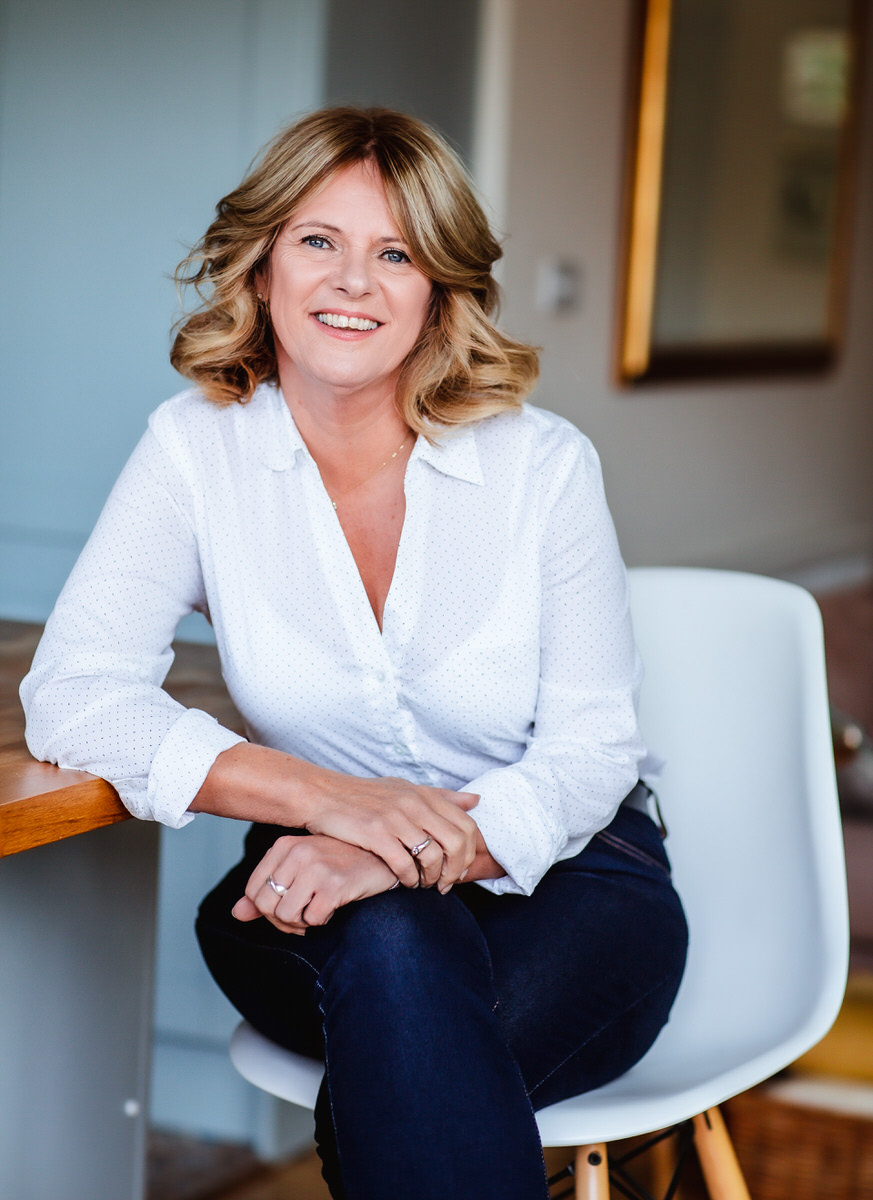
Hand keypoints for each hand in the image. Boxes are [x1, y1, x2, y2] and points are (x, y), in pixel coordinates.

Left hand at [231, 834, 398, 934]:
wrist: (383, 858)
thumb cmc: (340, 864)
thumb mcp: (300, 871)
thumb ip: (266, 890)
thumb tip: (236, 914)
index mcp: (284, 845)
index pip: (253, 891)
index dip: (266, 910)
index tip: (287, 910)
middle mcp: (297, 852)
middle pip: (266, 906)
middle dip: (282, 921)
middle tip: (303, 918)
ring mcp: (316, 866)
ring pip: (286, 915)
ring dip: (302, 924)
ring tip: (317, 913)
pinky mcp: (334, 884)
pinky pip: (312, 920)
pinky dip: (321, 922)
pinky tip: (333, 909)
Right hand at [301, 771, 478, 890]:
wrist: (323, 795)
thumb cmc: (365, 796)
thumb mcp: (405, 789)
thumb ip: (441, 796)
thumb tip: (476, 800)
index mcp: (424, 794)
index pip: (466, 825)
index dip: (468, 852)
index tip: (458, 868)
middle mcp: (414, 803)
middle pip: (456, 843)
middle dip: (455, 870)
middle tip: (445, 884)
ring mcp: (395, 818)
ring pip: (433, 857)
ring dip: (432, 878)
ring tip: (424, 885)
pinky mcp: (376, 834)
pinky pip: (405, 865)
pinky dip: (409, 880)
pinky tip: (404, 883)